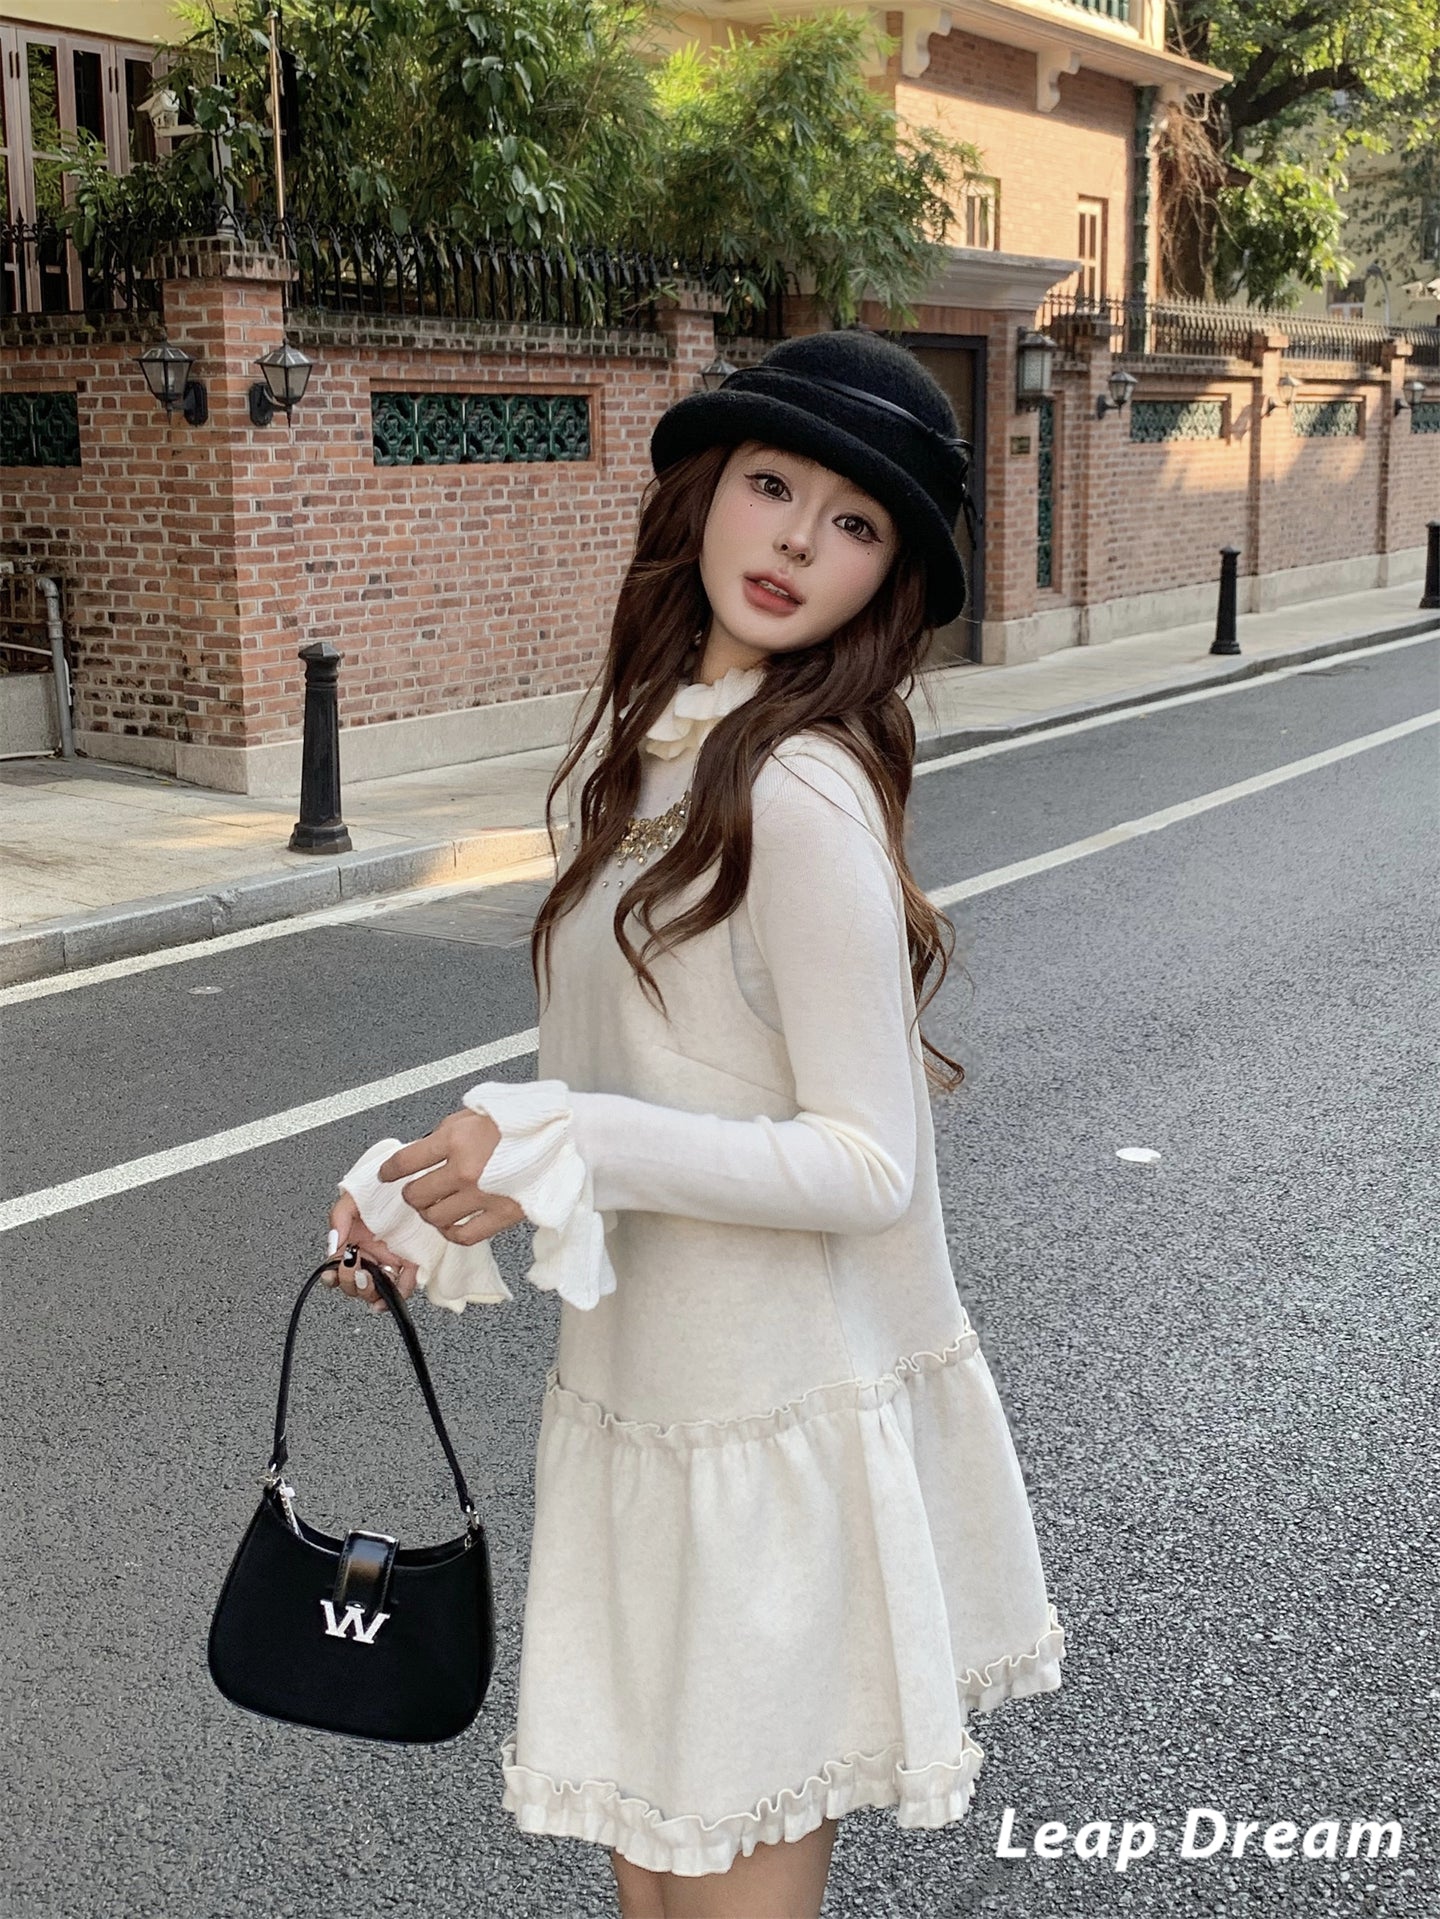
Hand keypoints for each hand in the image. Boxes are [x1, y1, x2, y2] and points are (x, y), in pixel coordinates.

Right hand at [322, 1193, 417, 1315]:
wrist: (412, 1179)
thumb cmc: (382, 1187)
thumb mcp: (353, 1196)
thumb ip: (338, 1217)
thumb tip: (332, 1244)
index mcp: (353, 1242)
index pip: (336, 1268)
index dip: (332, 1276)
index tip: (333, 1274)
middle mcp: (370, 1254)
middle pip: (353, 1283)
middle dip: (351, 1282)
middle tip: (356, 1270)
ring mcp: (389, 1260)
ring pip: (375, 1289)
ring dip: (369, 1292)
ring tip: (370, 1280)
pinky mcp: (411, 1262)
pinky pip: (404, 1286)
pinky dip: (396, 1295)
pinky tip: (389, 1296)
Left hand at [379, 1108, 524, 1244]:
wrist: (564, 1133)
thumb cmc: (523, 1120)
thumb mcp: (477, 1112)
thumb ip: (447, 1132)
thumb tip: (425, 1151)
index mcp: (455, 1138)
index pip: (405, 1161)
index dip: (389, 1171)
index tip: (386, 1175)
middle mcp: (464, 1169)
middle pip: (416, 1195)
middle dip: (411, 1195)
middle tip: (415, 1192)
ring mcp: (482, 1195)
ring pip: (435, 1217)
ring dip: (429, 1214)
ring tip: (434, 1208)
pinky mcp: (501, 1215)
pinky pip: (463, 1235)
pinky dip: (451, 1233)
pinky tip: (451, 1225)